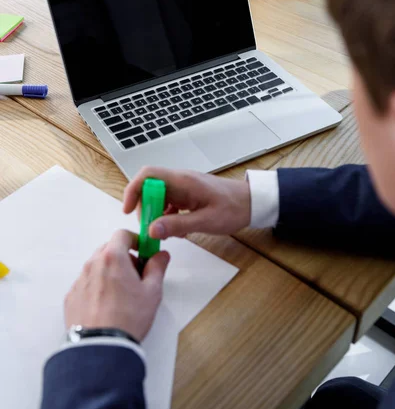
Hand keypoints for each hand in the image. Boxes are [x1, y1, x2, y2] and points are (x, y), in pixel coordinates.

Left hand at [65, 230, 169, 341]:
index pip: (122, 234)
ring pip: (96, 267)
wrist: (101, 348)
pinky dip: (96, 288)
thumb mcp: (152, 292)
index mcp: (112, 257)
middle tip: (135, 275)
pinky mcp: (71, 297)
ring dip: (109, 273)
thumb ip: (157, 268)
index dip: (134, 240)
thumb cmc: (127, 318)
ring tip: (121, 295)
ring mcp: (79, 281)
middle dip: (123, 257)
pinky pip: (86, 285)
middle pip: (108, 250)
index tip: (143, 251)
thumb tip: (161, 256)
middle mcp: (92, 264)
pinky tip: (107, 306)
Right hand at [124, 167, 250, 239]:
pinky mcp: (188, 195)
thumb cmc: (233, 208)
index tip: (127, 211)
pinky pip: (169, 202)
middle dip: (144, 208)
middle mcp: (180, 180)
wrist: (252, 203)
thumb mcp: (205, 221)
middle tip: (150, 228)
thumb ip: (177, 225)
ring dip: (156, 214)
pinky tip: (179, 230)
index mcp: (182, 181)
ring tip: (166, 233)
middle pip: (149, 187)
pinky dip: (167, 216)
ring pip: (158, 196)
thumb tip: (151, 230)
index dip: (132, 190)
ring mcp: (184, 187)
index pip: (147, 175)